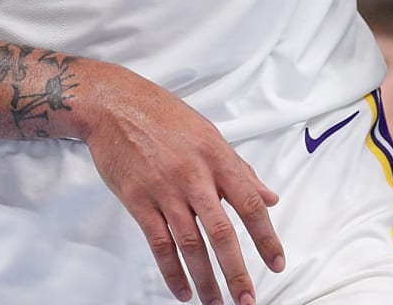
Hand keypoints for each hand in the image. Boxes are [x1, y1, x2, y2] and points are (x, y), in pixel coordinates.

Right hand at [81, 64, 284, 304]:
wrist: (116, 106)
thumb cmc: (165, 116)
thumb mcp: (210, 134)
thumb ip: (240, 170)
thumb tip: (270, 197)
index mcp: (217, 157)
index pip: (250, 203)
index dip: (266, 237)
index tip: (276, 262)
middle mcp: (194, 176)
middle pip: (221, 232)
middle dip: (237, 271)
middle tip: (248, 300)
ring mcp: (164, 190)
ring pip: (190, 244)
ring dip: (205, 280)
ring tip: (216, 304)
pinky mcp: (138, 201)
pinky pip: (159, 244)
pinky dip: (172, 271)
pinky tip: (182, 291)